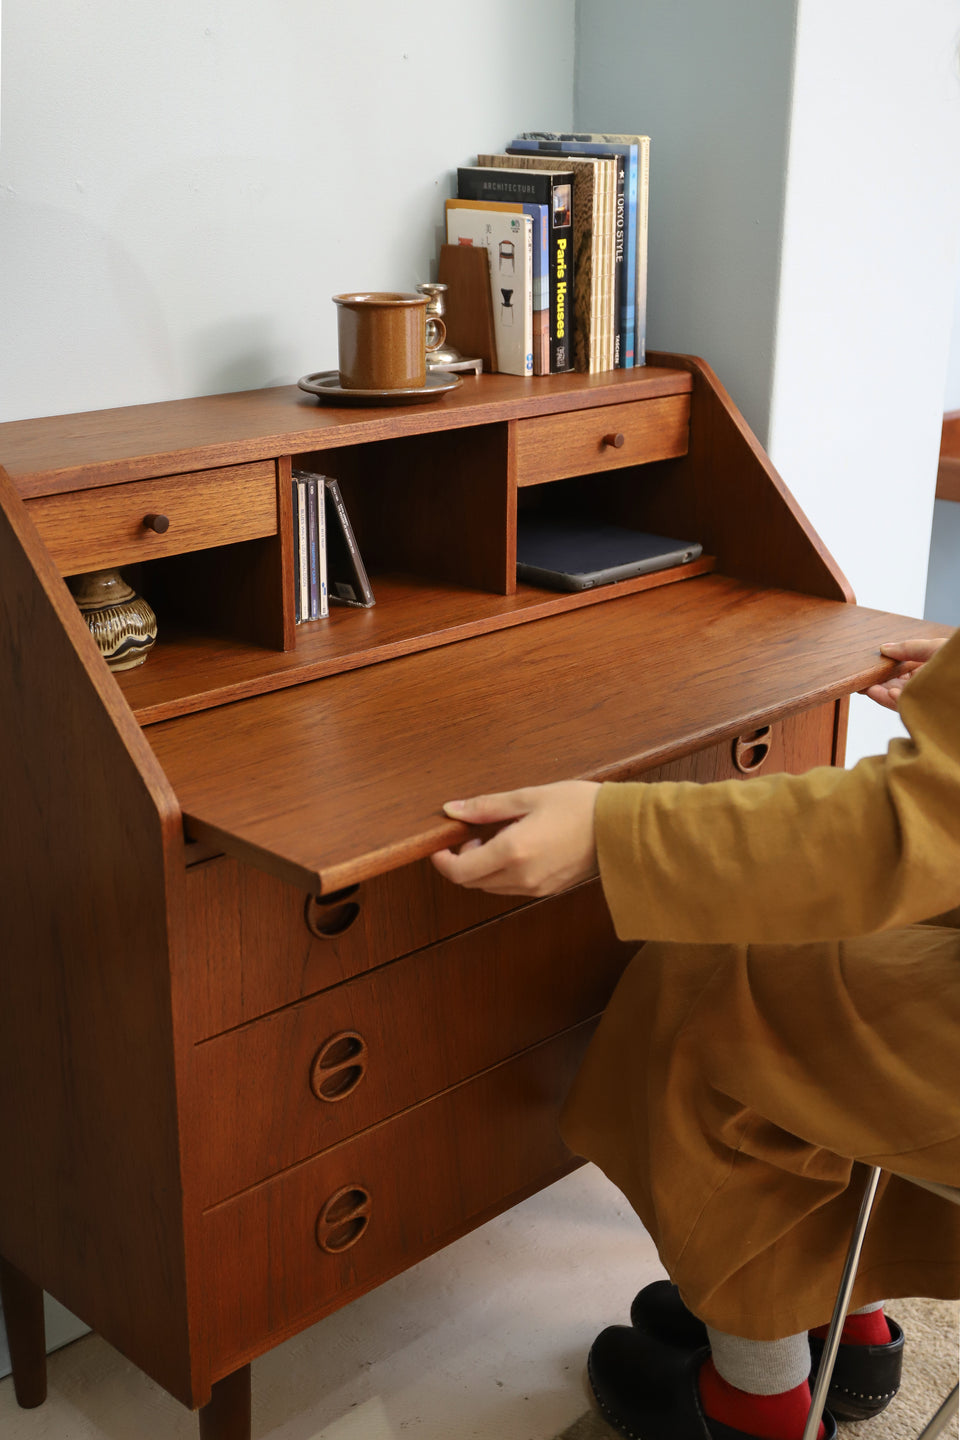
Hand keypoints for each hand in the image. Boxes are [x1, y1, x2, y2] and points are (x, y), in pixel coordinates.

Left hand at [430, 781, 600, 895]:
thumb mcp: (529, 797)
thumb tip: (452, 810)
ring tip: (496, 838)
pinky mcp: (547, 890)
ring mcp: (535, 887)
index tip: (441, 845)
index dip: (442, 861)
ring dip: (481, 868)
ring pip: (490, 887)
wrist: (621, 829)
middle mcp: (521, 876)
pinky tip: (515, 848)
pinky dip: (501, 873)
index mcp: (512, 852)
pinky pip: (510, 888)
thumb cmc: (580, 806)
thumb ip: (486, 806)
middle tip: (472, 834)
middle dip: (461, 862)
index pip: (459, 871)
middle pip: (471, 883)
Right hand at [863, 638, 948, 709]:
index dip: (884, 669)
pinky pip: (906, 708)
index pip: (900, 671)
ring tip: (867, 687)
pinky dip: (896, 701)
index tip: (870, 666)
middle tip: (862, 679)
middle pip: (895, 685)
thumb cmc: (957, 660)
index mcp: (926, 669)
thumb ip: (909, 648)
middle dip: (877, 683)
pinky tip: (890, 693)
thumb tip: (884, 648)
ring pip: (897, 698)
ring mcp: (924, 698)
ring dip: (881, 693)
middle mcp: (924, 685)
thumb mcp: (934, 647)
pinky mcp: (925, 711)